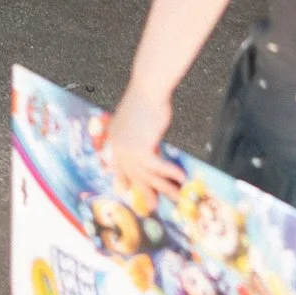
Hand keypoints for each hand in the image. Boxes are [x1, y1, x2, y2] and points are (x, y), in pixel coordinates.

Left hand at [102, 77, 172, 206]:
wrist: (147, 89)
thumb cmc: (145, 99)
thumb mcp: (138, 121)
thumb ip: (140, 138)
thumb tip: (150, 149)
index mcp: (113, 138)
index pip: (116, 164)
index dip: (121, 178)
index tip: (124, 189)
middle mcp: (118, 147)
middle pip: (133, 175)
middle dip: (145, 191)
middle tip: (153, 205)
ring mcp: (128, 150)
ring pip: (148, 176)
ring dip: (164, 187)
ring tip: (176, 197)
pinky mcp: (141, 150)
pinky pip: (159, 167)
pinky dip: (171, 173)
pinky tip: (182, 178)